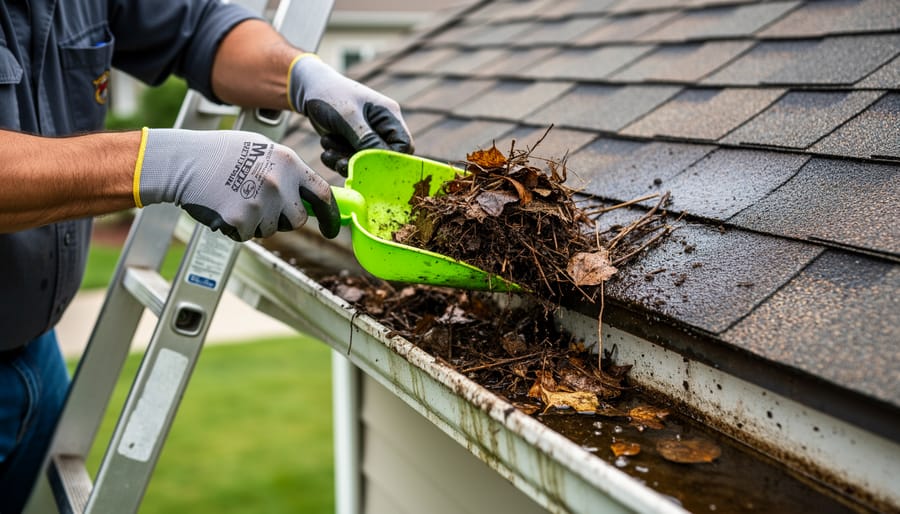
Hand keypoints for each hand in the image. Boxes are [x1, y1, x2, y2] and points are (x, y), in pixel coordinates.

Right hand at [135, 128, 340, 241]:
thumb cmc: (221, 153)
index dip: (330, 215)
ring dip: (256, 222)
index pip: (323, 194)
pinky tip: (223, 207)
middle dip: (284, 219)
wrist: (183, 162)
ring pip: (270, 229)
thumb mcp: (262, 149)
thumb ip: (288, 171)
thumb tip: (314, 194)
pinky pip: (247, 235)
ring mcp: (261, 203)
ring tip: (236, 199)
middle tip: (262, 207)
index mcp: (288, 162)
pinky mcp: (242, 220)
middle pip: (297, 220)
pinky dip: (237, 228)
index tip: (332, 228)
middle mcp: (279, 183)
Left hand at [288, 54, 412, 174]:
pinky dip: (337, 160)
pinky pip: (351, 162)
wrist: (307, 89)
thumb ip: (366, 139)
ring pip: (364, 163)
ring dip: (344, 160)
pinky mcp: (353, 144)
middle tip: (340, 161)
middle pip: (383, 158)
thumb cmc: (330, 95)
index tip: (368, 165)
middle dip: (360, 162)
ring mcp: (367, 137)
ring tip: (328, 145)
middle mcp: (382, 128)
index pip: (404, 146)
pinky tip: (326, 149)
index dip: (390, 160)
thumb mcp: (348, 116)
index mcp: (389, 116)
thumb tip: (382, 163)